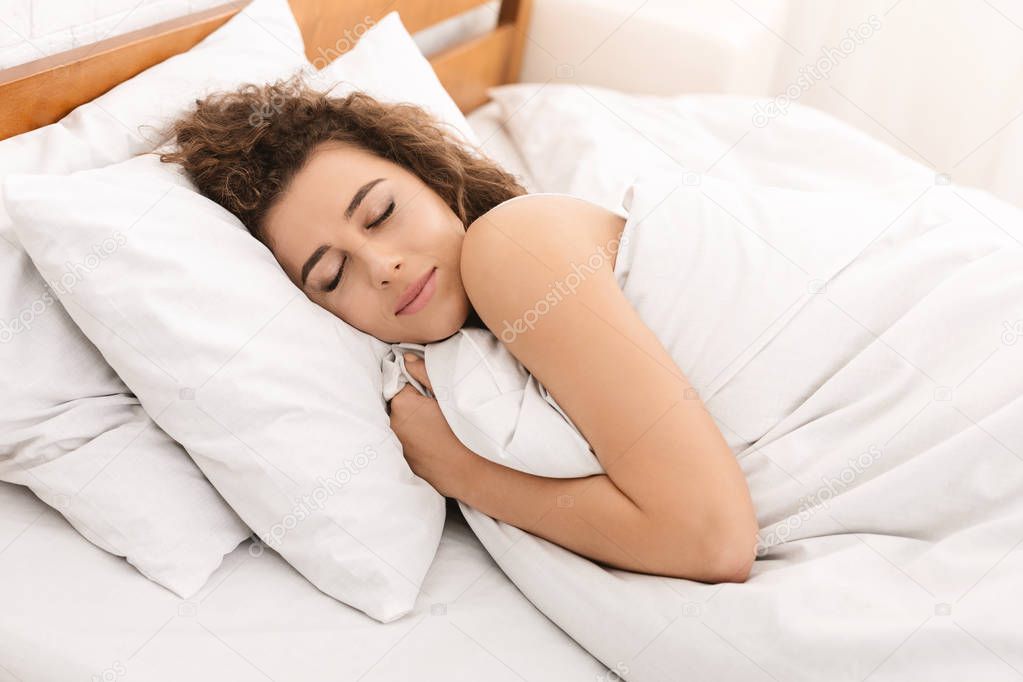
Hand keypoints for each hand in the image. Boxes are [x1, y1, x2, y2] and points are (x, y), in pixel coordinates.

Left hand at [388, 353, 476, 497]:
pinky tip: (438, 440)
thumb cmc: (464, 431)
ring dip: (415, 419)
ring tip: (439, 423)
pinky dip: (419, 437)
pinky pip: (410, 441)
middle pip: (400, 402)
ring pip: (404, 422)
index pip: (401, 381)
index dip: (417, 381)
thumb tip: (406, 359)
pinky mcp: (407, 461)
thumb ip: (424, 372)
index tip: (432, 387)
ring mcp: (399, 446)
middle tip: (437, 404)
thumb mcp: (448, 393)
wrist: (473, 473)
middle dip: (414, 400)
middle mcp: (394, 425)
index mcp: (402, 404)